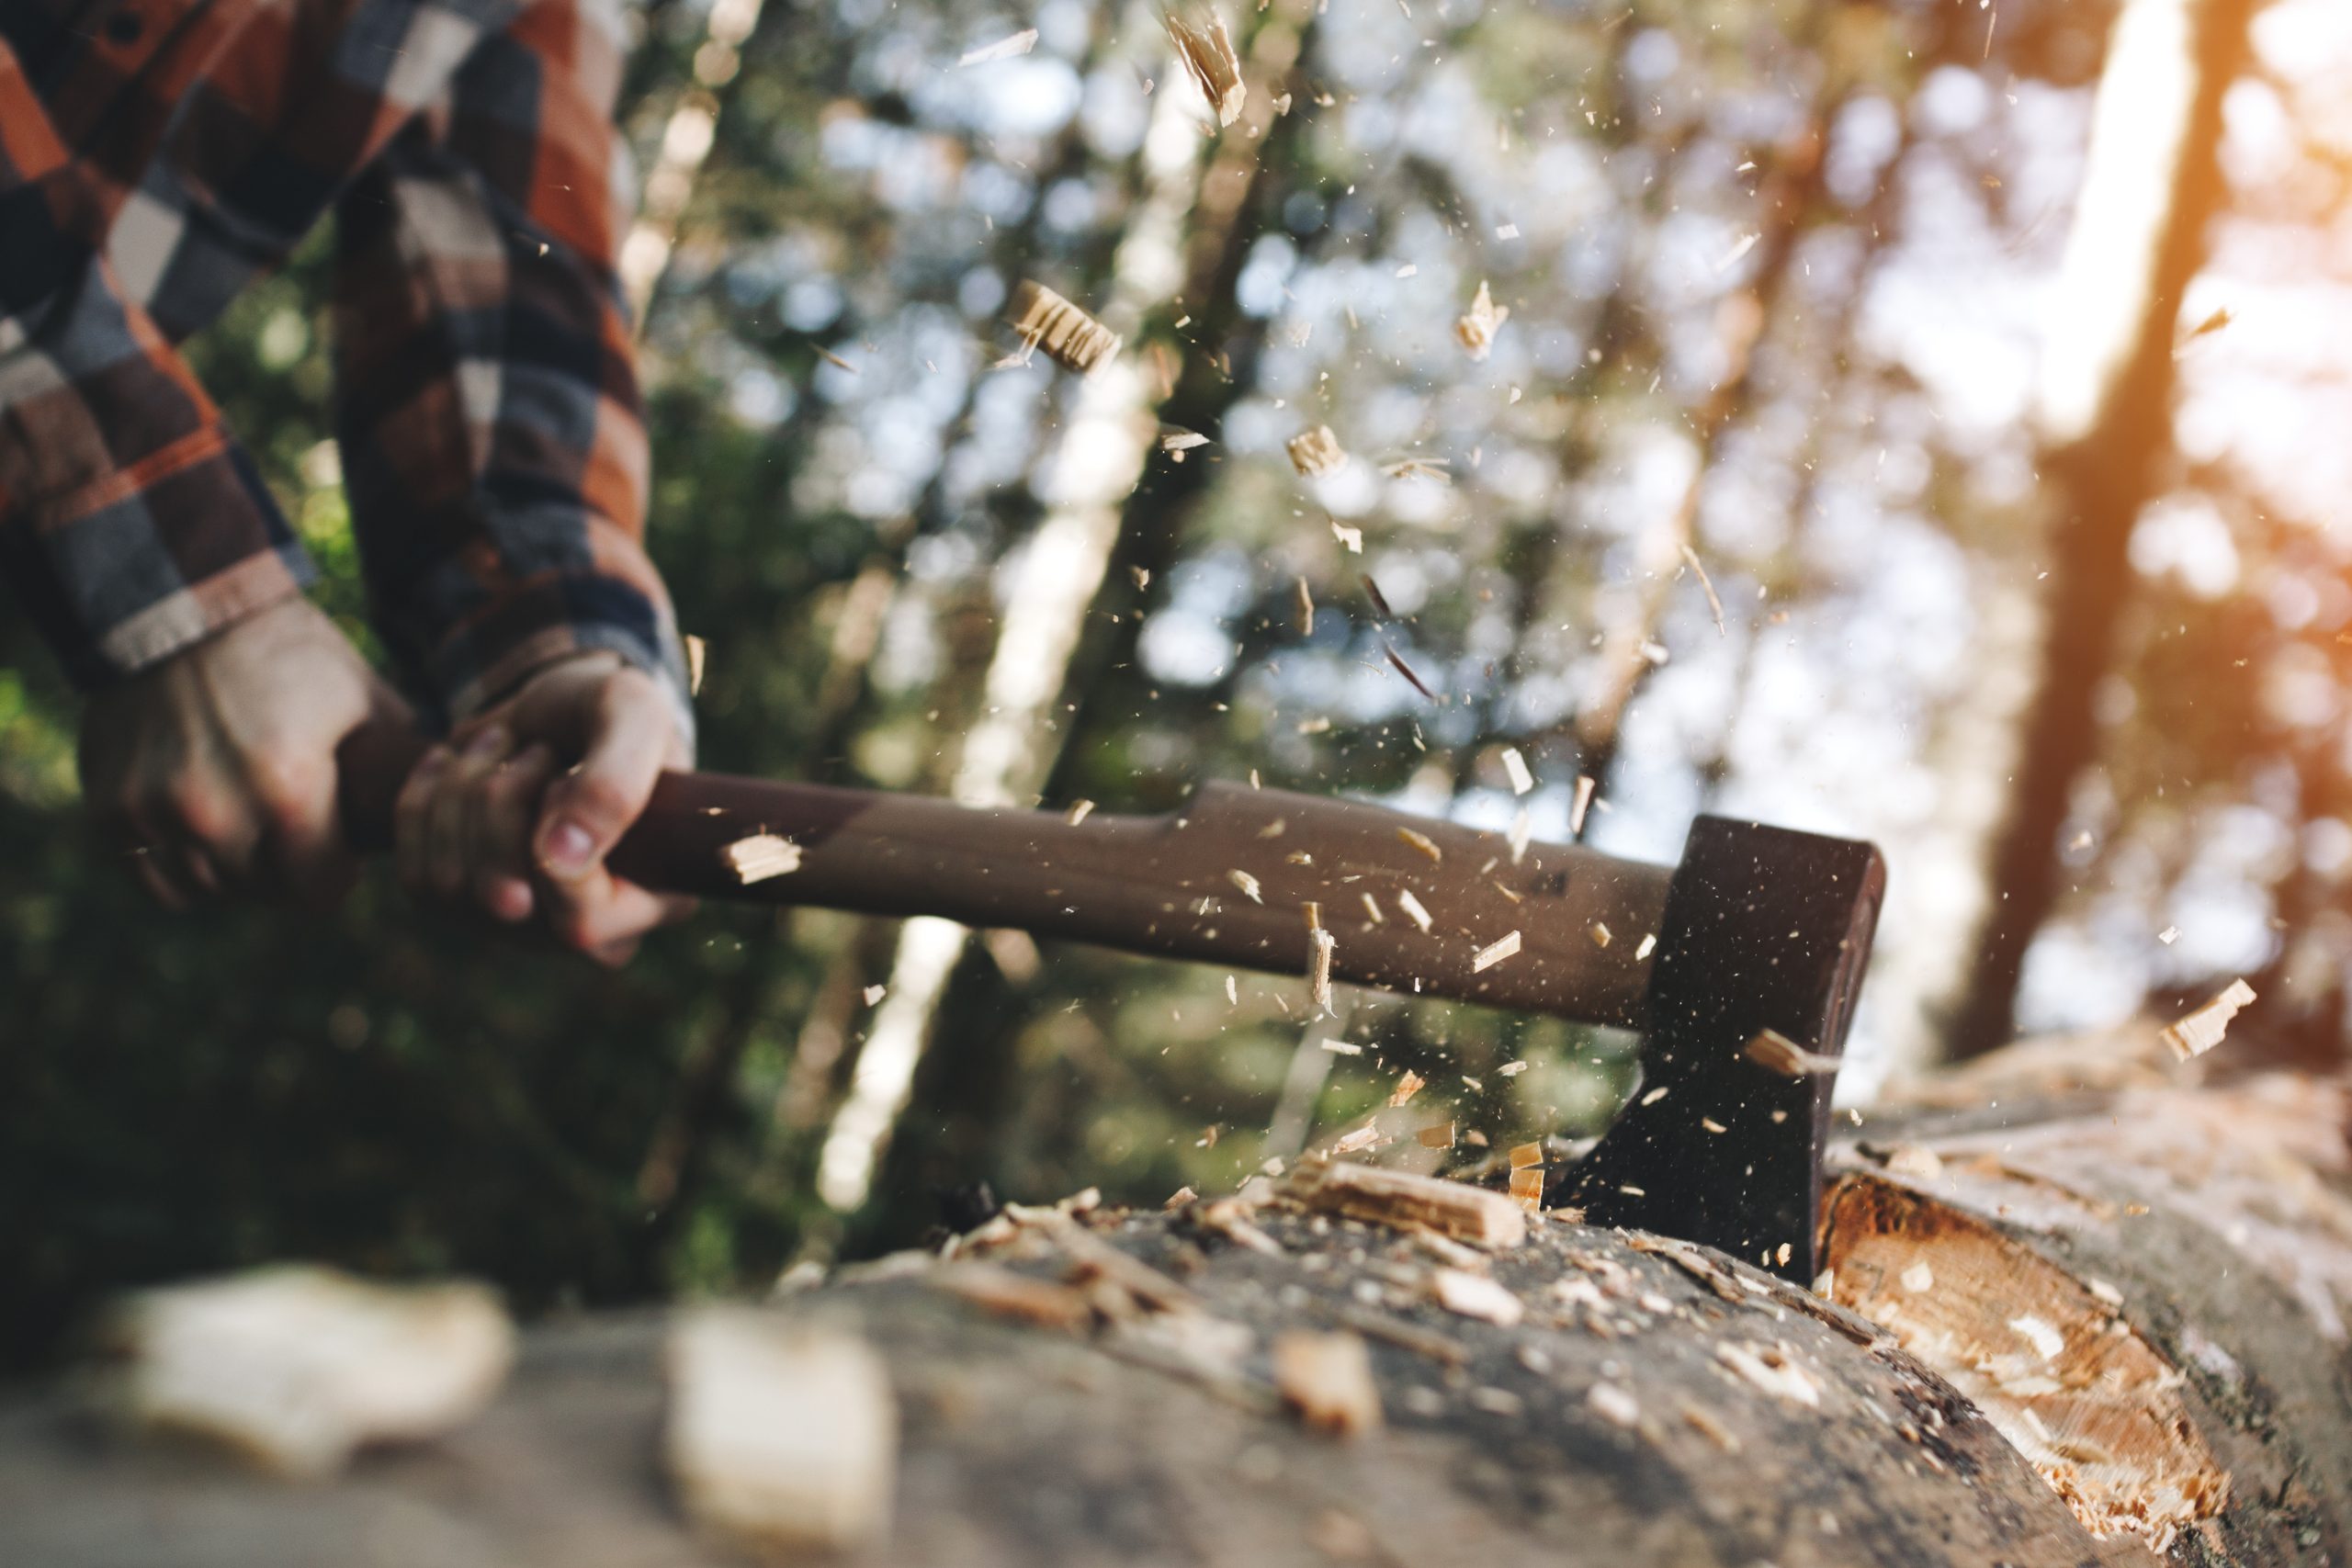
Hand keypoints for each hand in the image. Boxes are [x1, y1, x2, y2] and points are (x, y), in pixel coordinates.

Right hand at [79, 596, 407, 909]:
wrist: (185, 607)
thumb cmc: (289, 653)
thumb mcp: (366, 699)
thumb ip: (402, 762)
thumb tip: (446, 801)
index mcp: (289, 793)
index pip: (319, 890)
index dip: (337, 874)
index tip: (339, 854)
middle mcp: (215, 814)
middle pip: (264, 893)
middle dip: (287, 873)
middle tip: (296, 839)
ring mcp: (155, 814)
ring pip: (207, 890)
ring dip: (233, 872)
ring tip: (250, 832)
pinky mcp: (110, 808)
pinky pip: (151, 875)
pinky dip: (178, 867)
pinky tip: (202, 836)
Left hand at [393, 652, 693, 964]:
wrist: (560, 706)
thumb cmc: (613, 713)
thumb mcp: (632, 717)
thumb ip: (614, 785)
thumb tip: (558, 862)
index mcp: (653, 901)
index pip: (580, 921)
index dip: (550, 839)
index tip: (559, 776)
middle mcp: (587, 933)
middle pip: (501, 900)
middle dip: (502, 799)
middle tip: (533, 750)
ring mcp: (521, 927)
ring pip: (450, 884)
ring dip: (464, 790)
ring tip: (502, 748)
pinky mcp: (464, 906)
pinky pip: (414, 873)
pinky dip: (424, 801)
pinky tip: (456, 764)